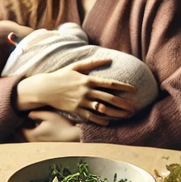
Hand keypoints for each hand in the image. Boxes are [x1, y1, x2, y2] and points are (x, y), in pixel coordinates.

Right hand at [15, 58, 137, 125]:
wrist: (45, 88)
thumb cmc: (61, 75)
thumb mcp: (76, 66)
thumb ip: (93, 63)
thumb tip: (108, 59)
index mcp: (88, 79)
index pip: (110, 84)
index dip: (124, 87)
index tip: (135, 90)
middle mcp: (86, 91)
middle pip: (109, 98)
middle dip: (124, 104)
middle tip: (135, 107)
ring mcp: (81, 102)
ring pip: (102, 109)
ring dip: (116, 113)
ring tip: (126, 116)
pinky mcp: (76, 110)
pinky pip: (91, 117)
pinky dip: (100, 120)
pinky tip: (108, 122)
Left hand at [21, 110, 80, 141]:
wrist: (71, 136)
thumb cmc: (61, 125)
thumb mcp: (49, 115)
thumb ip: (37, 114)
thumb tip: (28, 114)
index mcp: (34, 134)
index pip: (21, 130)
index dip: (19, 123)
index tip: (19, 117)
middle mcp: (35, 140)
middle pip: (24, 135)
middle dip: (23, 128)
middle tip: (23, 120)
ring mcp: (40, 144)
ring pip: (29, 138)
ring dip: (28, 132)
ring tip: (29, 125)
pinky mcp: (45, 144)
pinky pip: (35, 140)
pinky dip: (34, 135)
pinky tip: (38, 130)